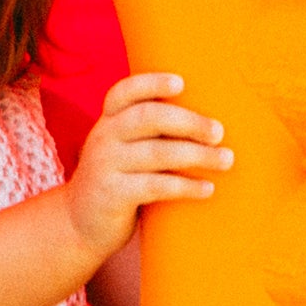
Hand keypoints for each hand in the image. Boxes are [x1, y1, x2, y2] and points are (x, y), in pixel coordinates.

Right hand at [64, 74, 232, 263]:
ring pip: (157, 153)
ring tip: (225, 160)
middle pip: (149, 118)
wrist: (80, 223)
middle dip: (189, 122)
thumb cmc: (118, 179)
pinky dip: (186, 186)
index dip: (151, 83)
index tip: (181, 83)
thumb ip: (151, 133)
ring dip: (198, 155)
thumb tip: (212, 125)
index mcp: (109, 120)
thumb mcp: (123, 149)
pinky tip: (207, 189)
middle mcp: (104, 137)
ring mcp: (105, 165)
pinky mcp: (112, 194)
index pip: (125, 92)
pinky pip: (155, 186)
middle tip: (218, 133)